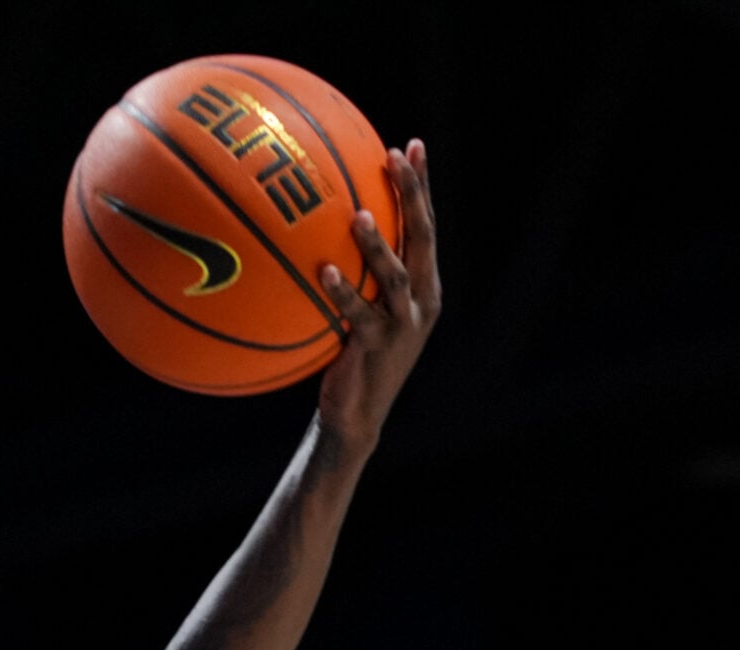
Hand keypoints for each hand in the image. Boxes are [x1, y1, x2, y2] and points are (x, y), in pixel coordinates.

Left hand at [316, 139, 440, 455]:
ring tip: (360, 214)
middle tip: (395, 158)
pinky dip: (344, 292)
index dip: (422, 186)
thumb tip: (314, 227)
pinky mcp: (378, 348)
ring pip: (396, 275)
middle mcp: (421, 299)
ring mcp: (403, 324)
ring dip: (379, 244)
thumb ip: (353, 271)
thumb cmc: (350, 354)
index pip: (425, 224)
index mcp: (422, 284)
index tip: (412, 145)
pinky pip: (360, 315)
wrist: (356, 415)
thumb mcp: (358, 308)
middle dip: (412, 196)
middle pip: (422, 237)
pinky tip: (325, 270)